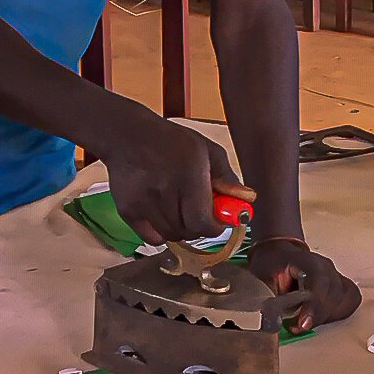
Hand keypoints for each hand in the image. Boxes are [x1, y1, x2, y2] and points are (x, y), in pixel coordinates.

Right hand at [102, 113, 237, 246]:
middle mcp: (164, 190)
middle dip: (200, 227)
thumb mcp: (207, 150)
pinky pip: (151, 238)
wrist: (127, 135)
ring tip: (180, 209)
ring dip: (181, 229)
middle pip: (189, 232)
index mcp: (189, 175)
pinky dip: (161, 233)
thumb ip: (227, 177)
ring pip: (171, 236)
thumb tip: (246, 199)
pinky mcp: (127, 210)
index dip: (215, 227)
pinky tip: (164, 215)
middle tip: (200, 214)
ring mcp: (143, 202)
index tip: (219, 222)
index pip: (203, 222)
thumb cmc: (171, 141)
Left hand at [247, 239, 361, 333]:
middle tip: (298, 327)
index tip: (303, 324)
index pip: (318, 280)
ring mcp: (335, 273)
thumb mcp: (263, 280)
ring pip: (343, 298)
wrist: (279, 254)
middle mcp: (325, 265)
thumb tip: (272, 321)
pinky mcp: (340, 283)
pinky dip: (338, 312)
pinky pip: (350, 300)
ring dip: (326, 316)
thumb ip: (269, 299)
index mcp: (305, 260)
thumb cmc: (271, 265)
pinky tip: (323, 317)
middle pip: (333, 293)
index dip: (314, 304)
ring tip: (306, 322)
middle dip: (317, 316)